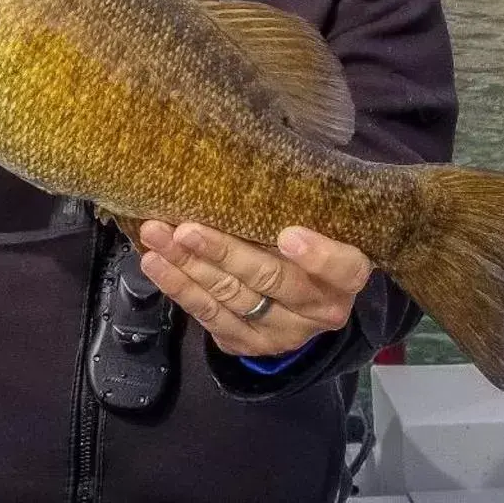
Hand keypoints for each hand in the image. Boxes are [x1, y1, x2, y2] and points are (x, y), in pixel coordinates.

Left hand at [138, 220, 371, 357]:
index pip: (343, 268)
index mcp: (346, 276)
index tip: (288, 234)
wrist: (302, 297)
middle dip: (224, 252)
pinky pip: (210, 317)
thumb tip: (252, 159)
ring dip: (188, 266)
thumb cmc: (308, 237)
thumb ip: (296, 203)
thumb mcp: (316, 220)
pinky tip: (157, 265)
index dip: (318, 254)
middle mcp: (320, 310)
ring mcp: (284, 332)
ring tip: (157, 237)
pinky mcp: (251, 344)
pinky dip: (180, 289)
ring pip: (232, 297)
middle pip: (271, 280)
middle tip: (186, 229)